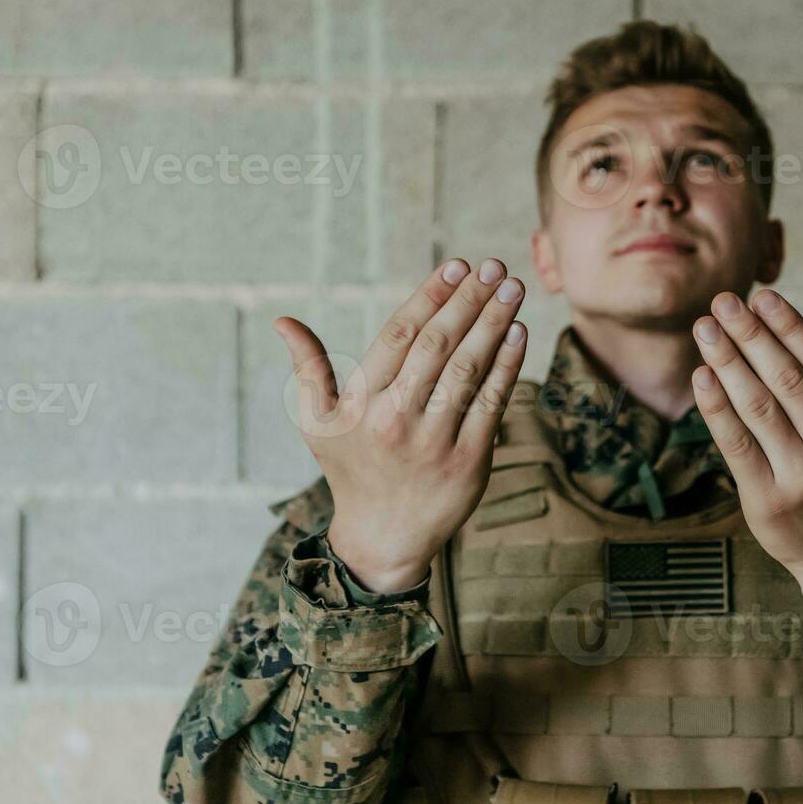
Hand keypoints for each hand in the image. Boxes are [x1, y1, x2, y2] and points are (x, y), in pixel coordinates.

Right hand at [274, 257, 527, 593]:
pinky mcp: (469, 460)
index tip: (457, 265)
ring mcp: (434, 441)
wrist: (383, 538)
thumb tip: (283, 320)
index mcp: (360, 403)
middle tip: (494, 266)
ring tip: (512, 289)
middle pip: (437, 345)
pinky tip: (519, 332)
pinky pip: (492, 402)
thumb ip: (307, 368)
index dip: (430, 296)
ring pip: (469, 369)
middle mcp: (396, 418)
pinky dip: (508, 365)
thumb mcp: (318, 422)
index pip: (398, 335)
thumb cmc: (351, 468)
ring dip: (494, 323)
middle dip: (469, 299)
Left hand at [689, 288, 802, 605]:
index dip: (790, 327)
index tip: (762, 296)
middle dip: (751, 335)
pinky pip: (736, 445)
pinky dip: (716, 409)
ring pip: (757, 408)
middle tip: (724, 301)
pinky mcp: (766, 499)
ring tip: (705, 329)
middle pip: (785, 381)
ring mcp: (800, 477)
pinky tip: (701, 377)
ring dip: (727, 363)